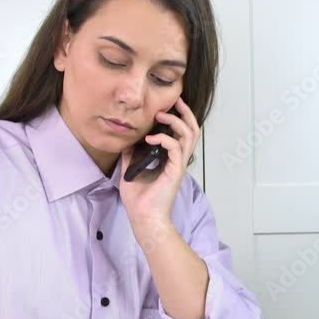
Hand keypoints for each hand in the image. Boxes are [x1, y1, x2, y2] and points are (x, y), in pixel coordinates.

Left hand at [119, 97, 200, 227]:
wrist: (143, 218)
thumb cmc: (139, 200)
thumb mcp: (130, 170)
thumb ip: (131, 155)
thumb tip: (126, 141)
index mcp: (170, 159)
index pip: (181, 133)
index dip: (178, 117)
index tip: (167, 106)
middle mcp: (177, 160)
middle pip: (192, 130)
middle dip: (185, 113)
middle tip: (175, 101)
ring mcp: (178, 165)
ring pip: (189, 135)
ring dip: (176, 121)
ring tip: (161, 115)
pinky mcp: (175, 171)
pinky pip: (176, 148)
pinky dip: (164, 139)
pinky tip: (151, 138)